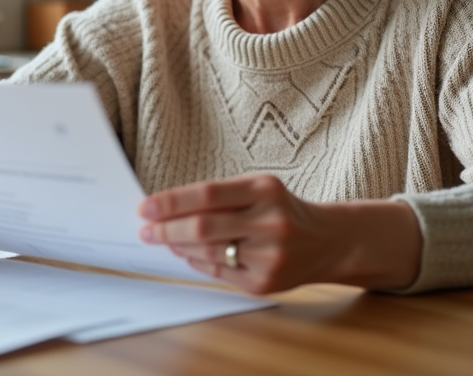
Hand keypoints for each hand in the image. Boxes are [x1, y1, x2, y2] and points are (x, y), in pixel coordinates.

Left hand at [137, 174, 420, 293]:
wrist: (327, 241)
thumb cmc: (282, 209)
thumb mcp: (259, 189)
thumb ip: (219, 197)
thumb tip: (166, 209)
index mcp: (265, 190)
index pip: (208, 194)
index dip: (171, 201)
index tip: (145, 206)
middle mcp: (270, 222)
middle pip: (203, 227)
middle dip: (166, 229)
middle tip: (146, 229)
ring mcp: (269, 255)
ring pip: (208, 253)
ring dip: (178, 247)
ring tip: (163, 240)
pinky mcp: (265, 282)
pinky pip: (219, 273)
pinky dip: (197, 262)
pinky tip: (186, 254)